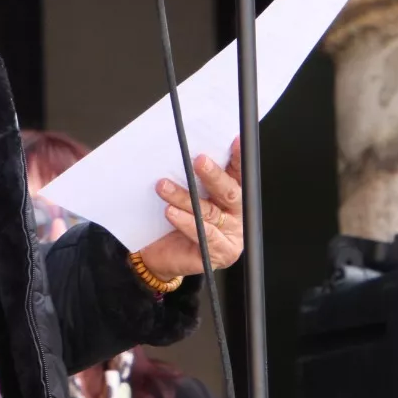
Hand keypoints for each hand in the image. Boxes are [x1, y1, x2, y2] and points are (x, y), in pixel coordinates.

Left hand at [137, 137, 243, 280]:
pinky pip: (203, 235)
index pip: (237, 174)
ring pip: (209, 212)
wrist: (159, 255)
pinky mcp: (217, 254)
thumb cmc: (173, 220)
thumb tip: (183, 151)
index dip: (237, 158)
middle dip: (214, 175)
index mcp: (231, 197)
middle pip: (229, 192)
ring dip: (185, 197)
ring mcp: (229, 236)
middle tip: (198, 161)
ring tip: (164, 186)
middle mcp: (235, 216)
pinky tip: (171, 212)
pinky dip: (186, 222)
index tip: (235, 141)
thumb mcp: (183, 194)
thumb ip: (191, 177)